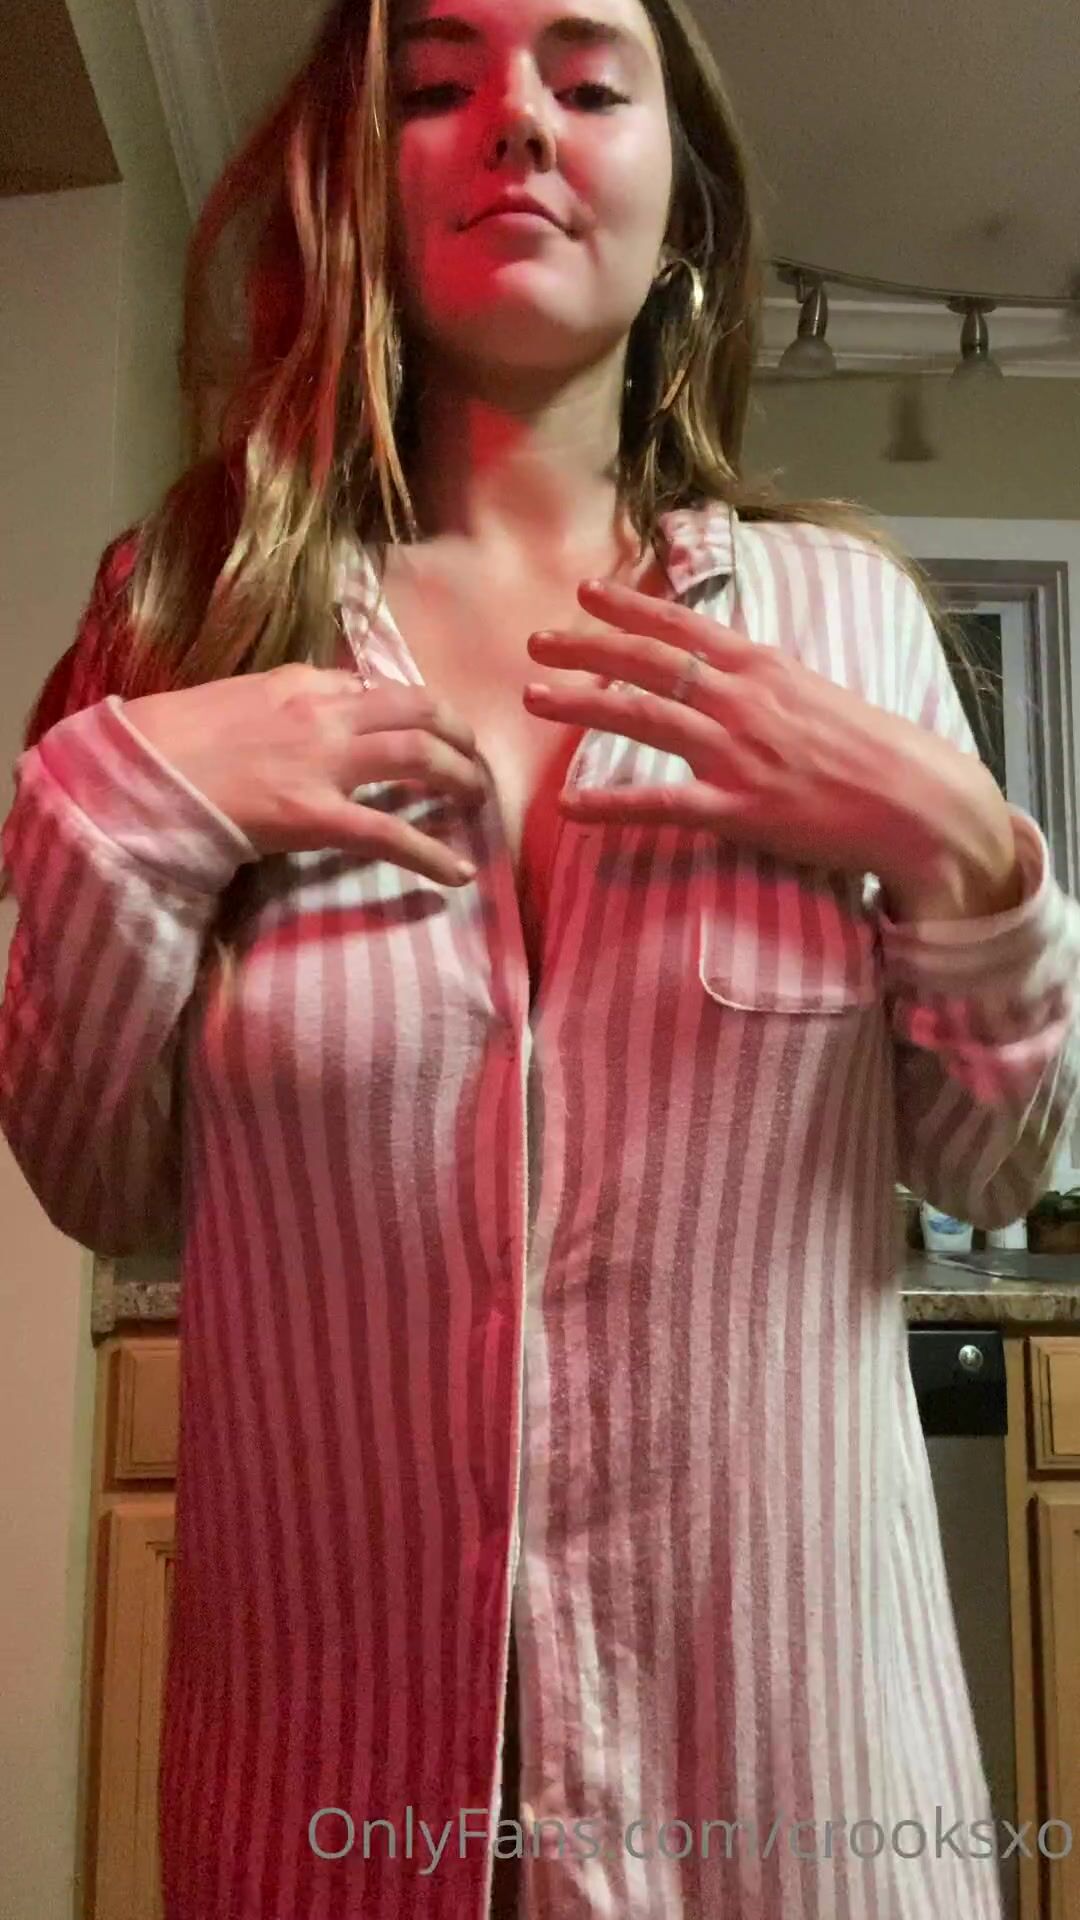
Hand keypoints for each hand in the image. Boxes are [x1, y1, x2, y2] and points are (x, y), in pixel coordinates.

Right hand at [122, 664, 486, 883]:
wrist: (138, 772)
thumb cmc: (168, 742)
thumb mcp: (229, 701)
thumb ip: (275, 704)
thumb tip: (302, 715)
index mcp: (298, 681)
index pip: (373, 686)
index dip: (409, 707)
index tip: (424, 725)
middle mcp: (323, 712)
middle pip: (417, 709)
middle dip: (457, 732)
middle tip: (472, 756)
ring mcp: (325, 763)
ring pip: (421, 757)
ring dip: (460, 777)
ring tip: (477, 800)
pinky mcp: (317, 816)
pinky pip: (391, 833)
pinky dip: (432, 853)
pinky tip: (458, 873)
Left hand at [522, 578, 1020, 917]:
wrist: (917, 801)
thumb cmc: (871, 751)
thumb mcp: (816, 694)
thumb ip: (764, 684)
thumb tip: (724, 674)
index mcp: (764, 667)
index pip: (683, 625)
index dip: (629, 607)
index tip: (585, 593)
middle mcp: (744, 700)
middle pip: (650, 663)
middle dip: (588, 646)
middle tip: (536, 641)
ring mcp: (738, 753)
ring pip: (644, 717)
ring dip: (583, 704)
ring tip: (535, 697)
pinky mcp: (739, 808)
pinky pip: (661, 804)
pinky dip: (612, 804)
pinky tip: (571, 808)